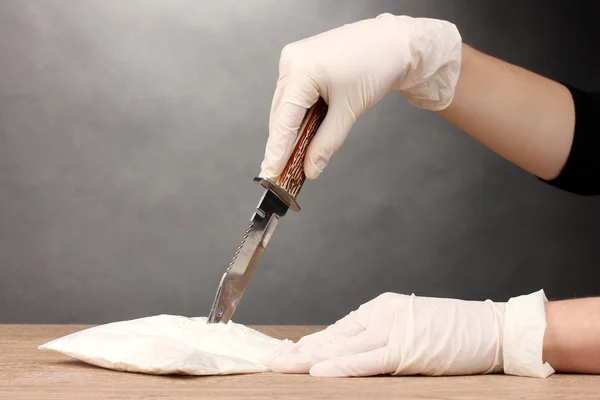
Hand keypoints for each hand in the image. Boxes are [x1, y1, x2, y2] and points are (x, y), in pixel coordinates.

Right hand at [260, 14, 461, 179]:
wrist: (392, 43)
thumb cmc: (375, 66)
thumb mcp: (349, 111)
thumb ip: (326, 143)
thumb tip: (310, 168)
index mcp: (300, 70)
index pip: (283, 120)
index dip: (277, 150)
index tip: (271, 173)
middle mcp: (291, 61)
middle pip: (280, 114)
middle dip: (282, 143)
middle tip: (282, 172)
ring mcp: (294, 59)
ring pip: (285, 106)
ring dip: (290, 130)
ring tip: (294, 156)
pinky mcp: (302, 61)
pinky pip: (293, 95)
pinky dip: (298, 115)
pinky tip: (304, 132)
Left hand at [268, 292, 504, 376]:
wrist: (491, 328)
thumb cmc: (453, 331)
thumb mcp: (408, 327)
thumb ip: (378, 338)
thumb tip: (348, 353)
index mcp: (379, 309)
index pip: (336, 331)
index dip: (308, 345)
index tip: (285, 353)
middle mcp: (379, 315)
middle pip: (331, 338)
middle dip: (298, 352)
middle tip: (268, 360)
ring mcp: (391, 330)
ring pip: (341, 347)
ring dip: (307, 360)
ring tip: (280, 367)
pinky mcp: (404, 349)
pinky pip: (366, 360)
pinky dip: (340, 366)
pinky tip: (317, 371)